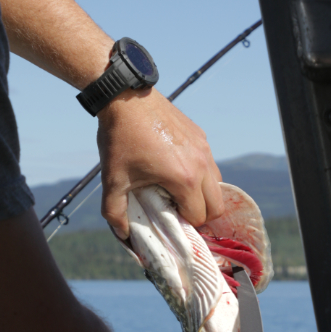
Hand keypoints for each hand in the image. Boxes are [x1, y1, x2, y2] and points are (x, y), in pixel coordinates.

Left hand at [97, 88, 224, 237]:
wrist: (124, 96)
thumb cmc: (120, 139)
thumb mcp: (112, 179)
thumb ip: (114, 212)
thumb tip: (122, 235)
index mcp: (184, 179)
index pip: (199, 217)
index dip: (184, 224)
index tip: (168, 219)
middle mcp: (201, 165)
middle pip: (217, 207)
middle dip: (201, 216)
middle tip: (179, 212)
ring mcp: (204, 149)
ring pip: (218, 186)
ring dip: (204, 196)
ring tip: (180, 193)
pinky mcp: (201, 136)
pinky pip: (210, 166)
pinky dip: (201, 176)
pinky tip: (178, 171)